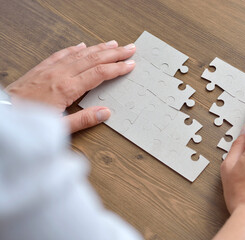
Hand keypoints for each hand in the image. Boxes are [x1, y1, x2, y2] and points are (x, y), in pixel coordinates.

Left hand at [6, 40, 135, 132]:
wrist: (4, 112)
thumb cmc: (28, 121)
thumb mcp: (59, 127)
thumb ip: (84, 120)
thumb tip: (105, 113)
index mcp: (67, 88)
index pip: (99, 73)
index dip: (117, 68)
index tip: (129, 65)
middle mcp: (60, 74)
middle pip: (93, 59)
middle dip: (114, 53)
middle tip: (129, 49)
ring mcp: (50, 69)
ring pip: (80, 53)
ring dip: (98, 48)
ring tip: (112, 44)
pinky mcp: (41, 68)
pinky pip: (61, 54)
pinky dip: (74, 49)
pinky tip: (81, 46)